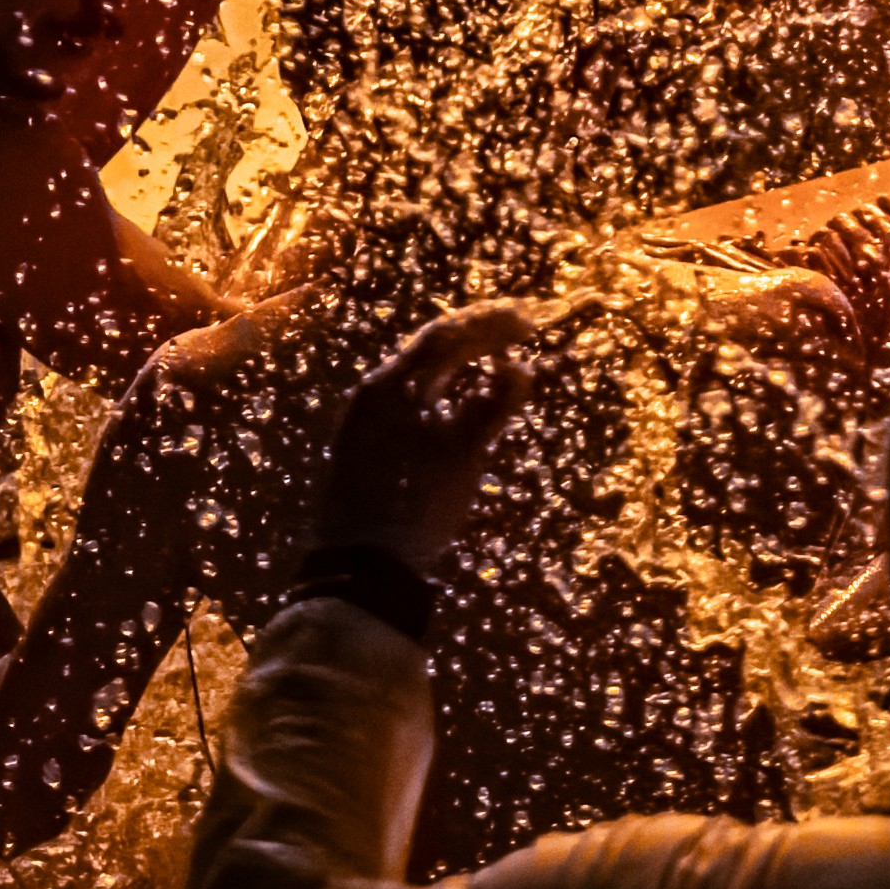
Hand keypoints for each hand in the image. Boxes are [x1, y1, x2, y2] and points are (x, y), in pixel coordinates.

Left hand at [312, 300, 565, 575]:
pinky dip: (443, 392)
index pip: (444, 336)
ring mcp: (363, 421)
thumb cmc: (415, 505)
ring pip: (418, 377)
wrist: (363, 568)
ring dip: (459, 364)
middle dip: (475, 338)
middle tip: (516, 331)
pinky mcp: (364, 447)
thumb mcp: (462, 455)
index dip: (488, 323)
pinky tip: (462, 404)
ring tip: (495, 360)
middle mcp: (371, 395)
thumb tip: (518, 367)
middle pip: (428, 351)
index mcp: (389, 387)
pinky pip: (409, 401)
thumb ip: (492, 406)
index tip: (527, 320)